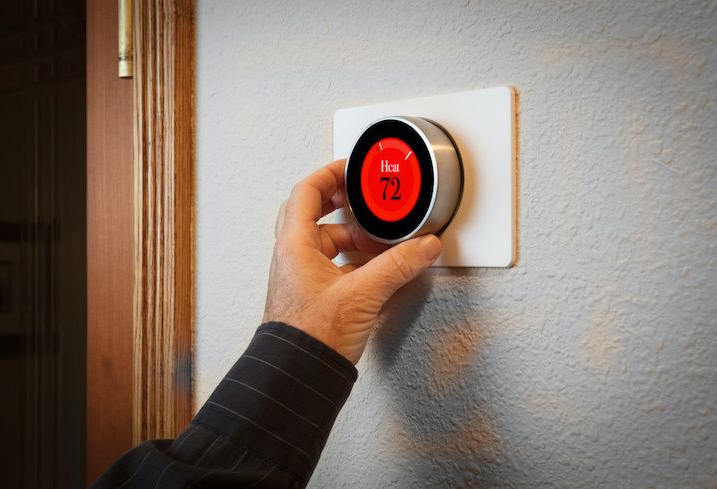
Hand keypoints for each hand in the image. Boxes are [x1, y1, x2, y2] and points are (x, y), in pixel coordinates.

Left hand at [263, 159, 441, 364]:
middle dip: (341, 205)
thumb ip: (397, 265)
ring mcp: (300, 276)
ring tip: (379, 240)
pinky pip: (331, 264)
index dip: (329, 174)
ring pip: (325, 242)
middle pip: (313, 214)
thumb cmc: (311, 336)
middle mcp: (292, 257)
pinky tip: (373, 268)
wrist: (299, 374)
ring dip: (352, 237)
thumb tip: (423, 247)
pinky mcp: (311, 294)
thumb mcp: (362, 293)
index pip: (306, 192)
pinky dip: (351, 260)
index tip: (350, 168)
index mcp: (294, 246)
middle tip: (364, 199)